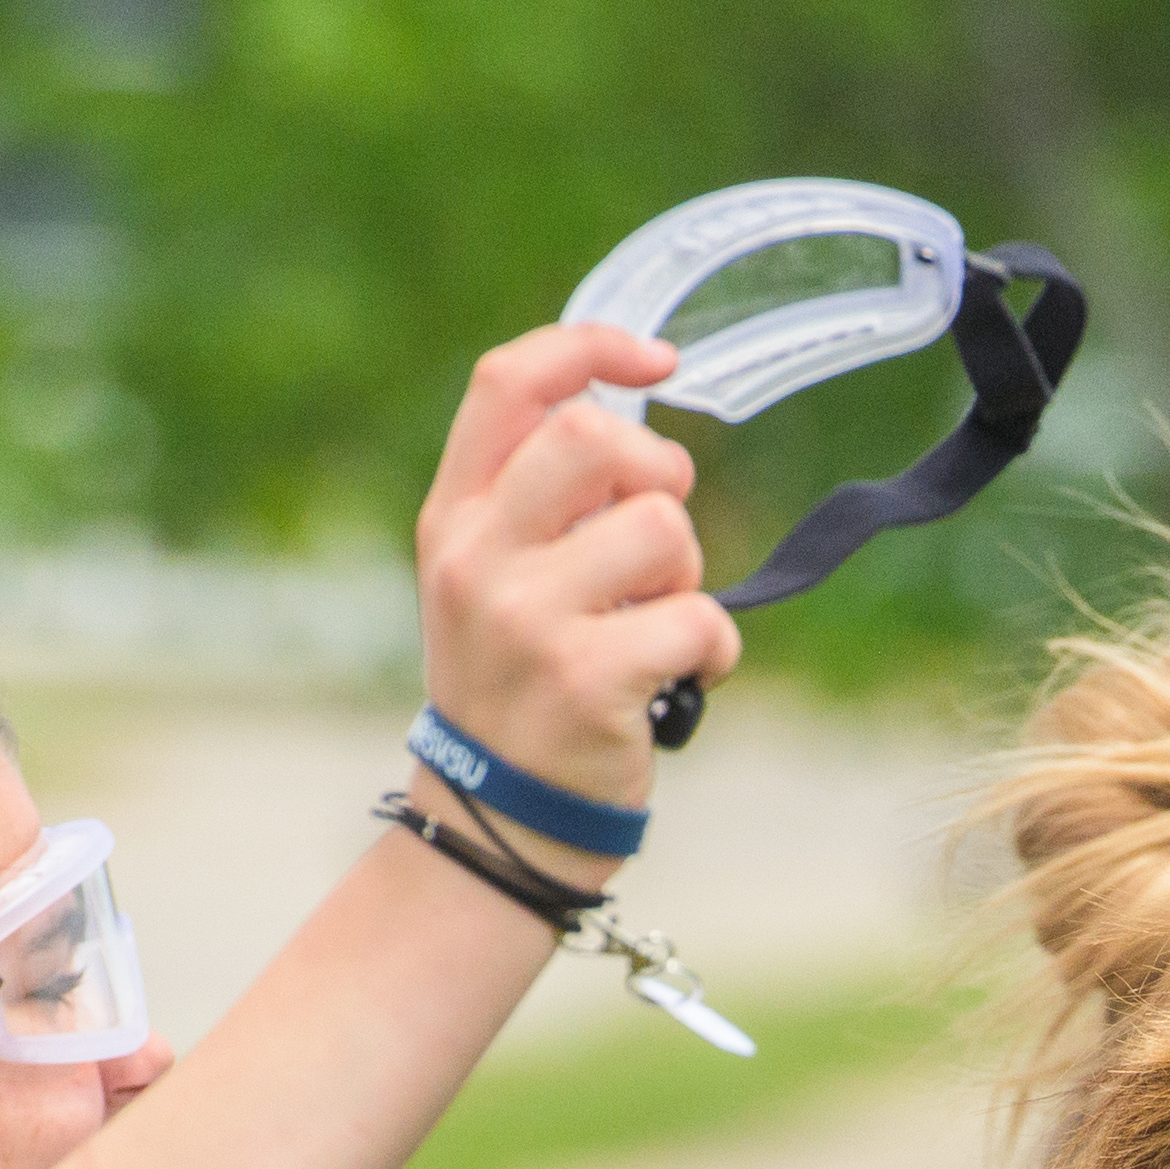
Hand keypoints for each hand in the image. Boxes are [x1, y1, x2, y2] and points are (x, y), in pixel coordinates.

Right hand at [409, 326, 735, 827]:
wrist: (498, 821)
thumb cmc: (521, 686)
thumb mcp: (493, 579)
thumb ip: (541, 499)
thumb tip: (635, 418)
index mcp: (453, 516)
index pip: (508, 383)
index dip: (591, 347)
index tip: (660, 360)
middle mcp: (477, 556)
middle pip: (592, 436)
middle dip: (658, 474)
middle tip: (659, 536)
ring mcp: (526, 617)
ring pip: (661, 527)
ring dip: (689, 571)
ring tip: (661, 621)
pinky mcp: (585, 678)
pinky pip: (697, 618)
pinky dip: (715, 648)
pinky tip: (686, 677)